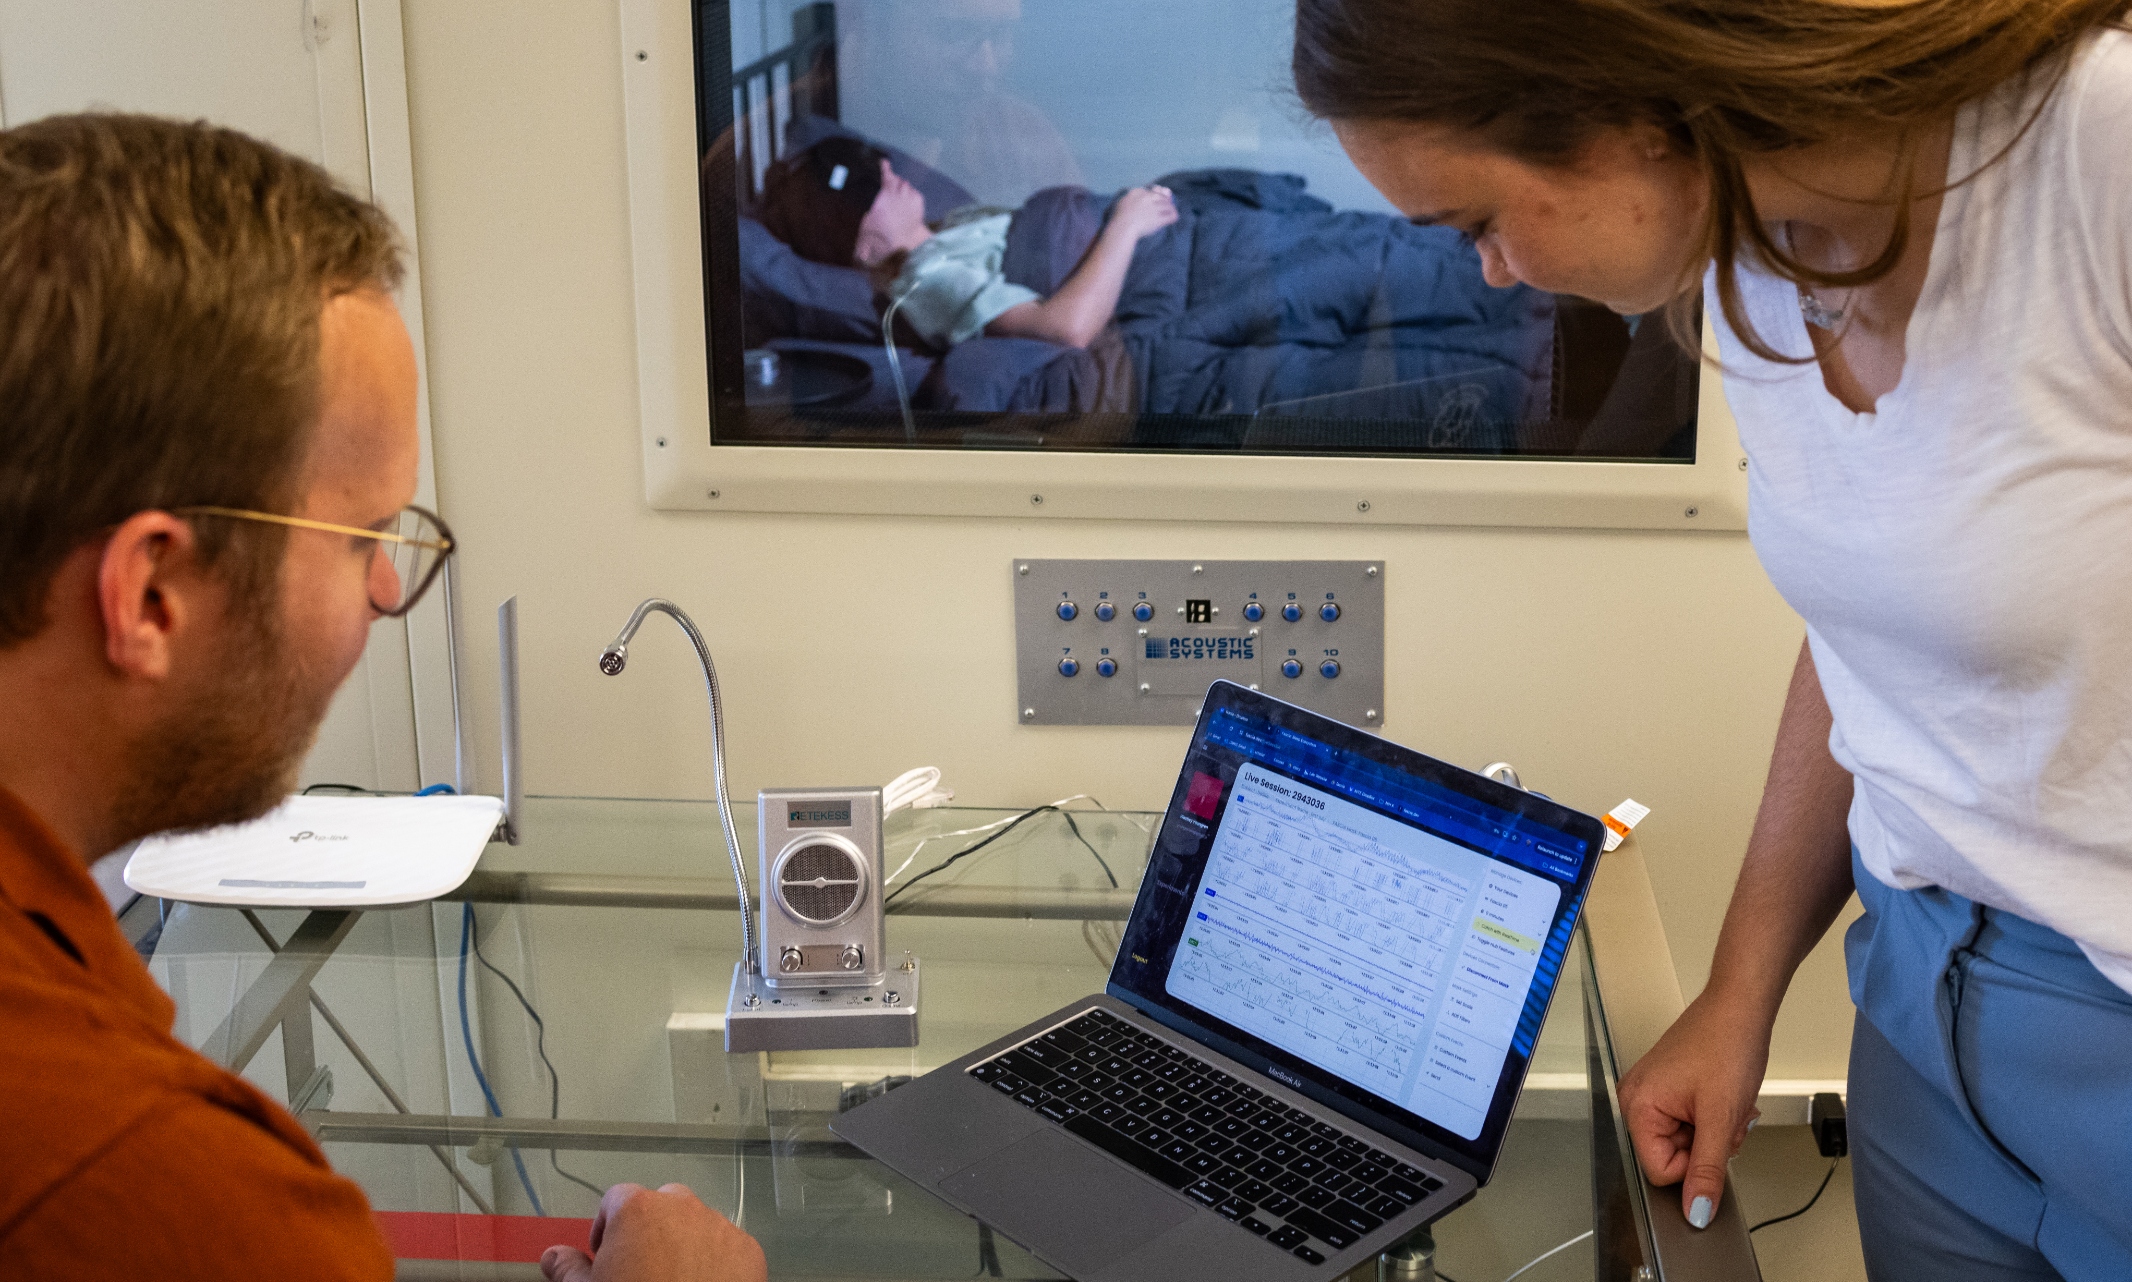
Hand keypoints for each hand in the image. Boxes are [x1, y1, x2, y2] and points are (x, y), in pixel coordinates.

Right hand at [540, 1183, 765, 1281]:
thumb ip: (568, 1268)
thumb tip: (554, 1257)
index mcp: (637, 1210)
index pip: (616, 1199)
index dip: (607, 1226)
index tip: (606, 1252)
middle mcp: (682, 1208)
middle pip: (661, 1205)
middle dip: (649, 1230)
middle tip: (639, 1268)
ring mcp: (719, 1226)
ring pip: (697, 1223)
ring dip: (684, 1242)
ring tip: (672, 1280)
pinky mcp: (749, 1251)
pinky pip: (727, 1246)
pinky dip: (716, 1261)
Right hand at [1109, 184, 1178, 240]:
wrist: (1121, 227)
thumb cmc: (1115, 219)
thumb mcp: (1117, 204)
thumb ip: (1124, 201)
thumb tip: (1123, 202)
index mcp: (1136, 192)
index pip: (1150, 190)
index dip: (1155, 194)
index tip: (1157, 197)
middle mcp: (1147, 197)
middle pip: (1161, 196)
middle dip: (1165, 200)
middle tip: (1168, 204)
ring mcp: (1154, 207)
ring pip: (1168, 205)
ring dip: (1171, 208)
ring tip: (1172, 211)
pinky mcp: (1159, 218)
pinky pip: (1171, 215)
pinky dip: (1173, 216)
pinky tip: (1174, 218)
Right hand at [1616, 990, 1770, 1229]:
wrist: (1740, 1008)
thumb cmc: (1726, 1046)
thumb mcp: (1721, 1118)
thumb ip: (1706, 1170)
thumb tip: (1695, 1213)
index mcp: (1637, 1107)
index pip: (1660, 1171)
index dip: (1694, 1166)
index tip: (1714, 1139)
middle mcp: (1636, 1100)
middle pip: (1672, 1156)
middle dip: (1707, 1146)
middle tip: (1725, 1116)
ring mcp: (1651, 1092)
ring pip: (1685, 1141)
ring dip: (1713, 1132)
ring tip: (1727, 1103)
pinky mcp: (1668, 1087)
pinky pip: (1688, 1122)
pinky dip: (1711, 1118)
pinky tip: (1722, 1098)